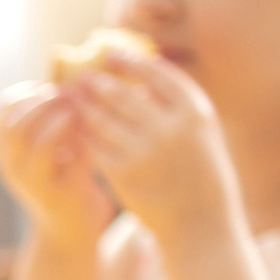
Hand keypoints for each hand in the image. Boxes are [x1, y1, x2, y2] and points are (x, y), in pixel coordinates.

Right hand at [0, 82, 114, 251]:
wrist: (71, 234)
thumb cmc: (68, 185)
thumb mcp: (57, 151)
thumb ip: (60, 123)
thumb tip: (80, 84)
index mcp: (7, 151)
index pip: (4, 110)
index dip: (28, 92)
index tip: (52, 86)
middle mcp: (10, 165)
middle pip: (13, 120)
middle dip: (41, 100)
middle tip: (67, 91)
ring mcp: (28, 181)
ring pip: (31, 138)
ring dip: (55, 116)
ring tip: (77, 107)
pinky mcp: (52, 193)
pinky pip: (59, 159)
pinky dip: (72, 138)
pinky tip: (88, 131)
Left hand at [70, 56, 239, 248]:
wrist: (201, 226)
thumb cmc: (203, 176)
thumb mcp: (203, 136)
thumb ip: (177, 108)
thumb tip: (140, 77)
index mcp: (196, 114)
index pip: (158, 73)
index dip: (132, 61)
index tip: (113, 53)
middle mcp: (170, 130)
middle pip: (123, 94)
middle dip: (99, 82)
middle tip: (84, 76)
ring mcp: (144, 152)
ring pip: (103, 119)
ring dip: (85, 106)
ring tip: (75, 98)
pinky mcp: (123, 175)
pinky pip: (95, 146)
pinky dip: (84, 133)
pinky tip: (77, 127)